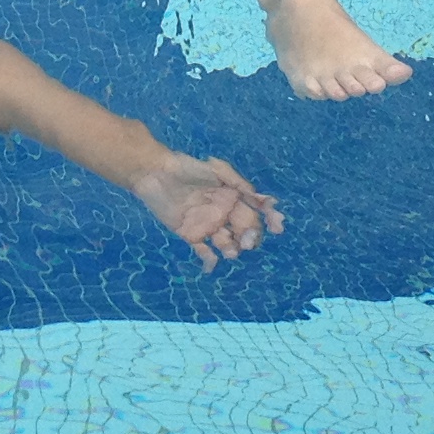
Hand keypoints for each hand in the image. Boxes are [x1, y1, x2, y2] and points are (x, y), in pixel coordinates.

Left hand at [131, 151, 282, 270]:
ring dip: (233, 250)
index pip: (257, 212)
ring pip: (228, 244)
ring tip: (231, 251)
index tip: (277, 227)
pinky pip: (204, 252)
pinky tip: (211, 265)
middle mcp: (224, 213)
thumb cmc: (188, 168)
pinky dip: (209, 261)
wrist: (156, 174)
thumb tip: (269, 201)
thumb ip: (241, 186)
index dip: (269, 219)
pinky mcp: (190, 235)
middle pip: (245, 231)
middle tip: (247, 241)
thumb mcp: (218, 171)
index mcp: (233, 197)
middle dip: (250, 237)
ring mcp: (208, 226)